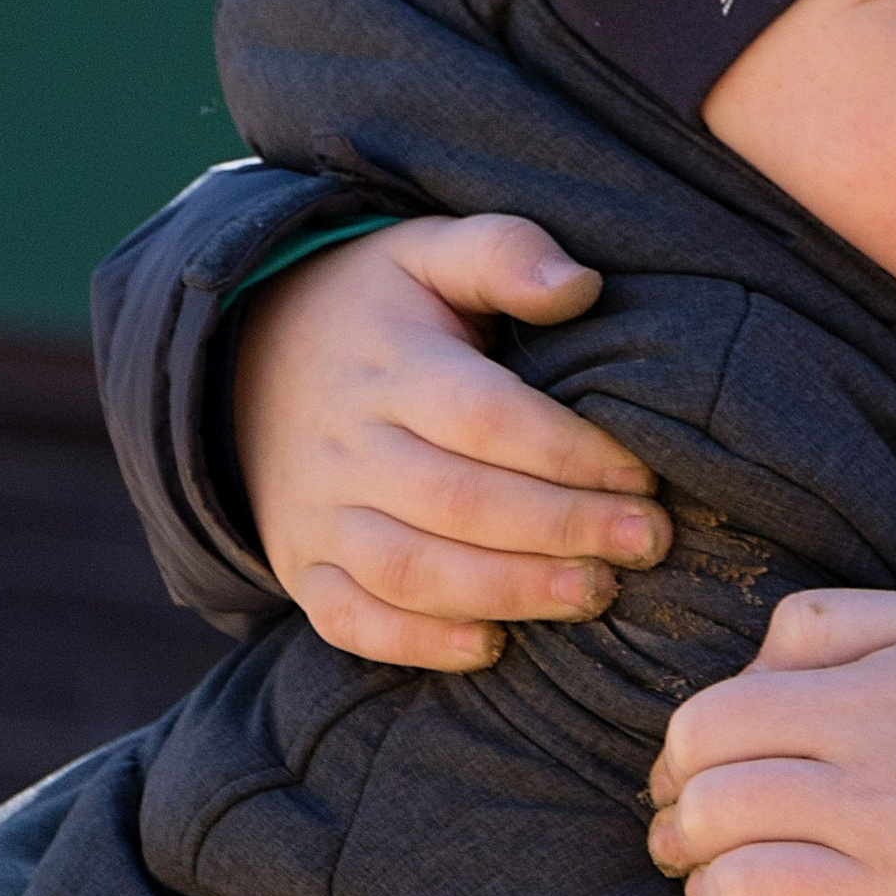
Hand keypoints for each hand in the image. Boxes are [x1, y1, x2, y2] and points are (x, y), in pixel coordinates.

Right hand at [236, 216, 672, 672]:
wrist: (248, 354)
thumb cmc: (378, 307)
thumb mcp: (430, 251)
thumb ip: (505, 252)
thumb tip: (580, 285)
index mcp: (389, 365)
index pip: (485, 416)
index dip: (568, 452)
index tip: (641, 475)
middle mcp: (346, 446)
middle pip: (458, 502)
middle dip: (562, 529)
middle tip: (646, 542)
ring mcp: (317, 514)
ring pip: (410, 571)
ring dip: (509, 591)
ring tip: (596, 592)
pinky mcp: (302, 566)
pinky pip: (349, 621)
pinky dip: (418, 644)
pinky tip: (493, 645)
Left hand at [647, 591, 895, 895]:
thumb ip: (822, 622)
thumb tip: (739, 676)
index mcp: (872, 707)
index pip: (709, 728)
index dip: (681, 754)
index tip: (694, 772)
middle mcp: (880, 797)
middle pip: (714, 813)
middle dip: (686, 826)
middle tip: (702, 836)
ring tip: (733, 890)